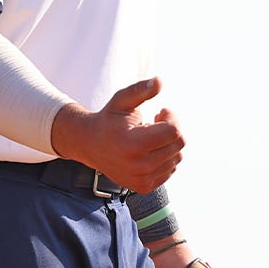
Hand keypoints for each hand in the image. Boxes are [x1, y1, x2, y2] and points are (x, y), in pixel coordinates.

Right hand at [49, 77, 183, 193]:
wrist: (90, 145)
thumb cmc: (109, 119)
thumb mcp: (122, 100)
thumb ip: (140, 90)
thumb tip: (159, 80)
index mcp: (134, 144)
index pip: (174, 131)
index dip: (171, 117)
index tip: (160, 112)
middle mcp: (139, 166)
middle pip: (178, 145)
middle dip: (171, 129)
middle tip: (156, 121)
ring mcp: (142, 179)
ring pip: (176, 158)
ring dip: (168, 144)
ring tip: (150, 136)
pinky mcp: (144, 186)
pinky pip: (169, 170)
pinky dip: (165, 158)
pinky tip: (149, 149)